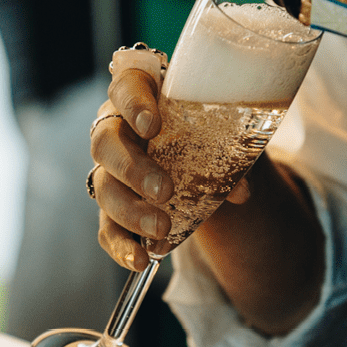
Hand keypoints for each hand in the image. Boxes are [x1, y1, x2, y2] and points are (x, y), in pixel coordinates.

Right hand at [88, 50, 255, 271]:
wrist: (203, 162)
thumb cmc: (208, 133)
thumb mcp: (225, 135)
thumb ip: (233, 154)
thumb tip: (241, 191)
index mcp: (143, 96)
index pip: (126, 86)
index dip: (133, 103)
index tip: (153, 125)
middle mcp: (117, 130)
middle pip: (105, 143)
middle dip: (133, 169)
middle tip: (163, 190)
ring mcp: (110, 171)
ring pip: (104, 189)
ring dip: (131, 211)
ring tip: (162, 230)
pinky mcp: (112, 208)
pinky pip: (107, 228)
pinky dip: (122, 247)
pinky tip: (141, 260)